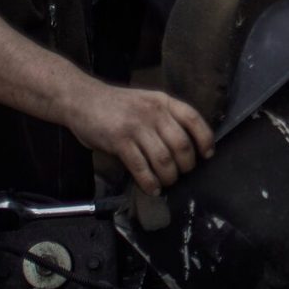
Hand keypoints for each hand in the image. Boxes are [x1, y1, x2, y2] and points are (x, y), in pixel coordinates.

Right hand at [66, 84, 213, 192]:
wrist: (80, 99)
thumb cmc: (115, 105)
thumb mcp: (145, 102)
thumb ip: (163, 119)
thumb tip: (183, 149)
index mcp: (163, 102)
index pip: (194, 119)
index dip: (205, 140)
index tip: (207, 155)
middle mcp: (153, 112)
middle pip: (181, 145)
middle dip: (186, 166)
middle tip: (182, 174)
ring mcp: (136, 126)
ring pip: (163, 159)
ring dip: (168, 177)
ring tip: (166, 183)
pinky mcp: (119, 141)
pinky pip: (141, 167)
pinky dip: (149, 182)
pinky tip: (152, 189)